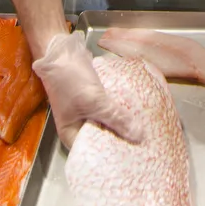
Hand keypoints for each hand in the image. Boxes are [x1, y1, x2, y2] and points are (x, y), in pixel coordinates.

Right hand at [32, 31, 140, 148]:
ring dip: (121, 121)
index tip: (132, 154)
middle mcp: (78, 124)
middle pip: (102, 136)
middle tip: (142, 141)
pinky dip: (119, 108)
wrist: (61, 51)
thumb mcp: (94, 101)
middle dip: (120, 137)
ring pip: (107, 121)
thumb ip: (115, 118)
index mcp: (71, 133)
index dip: (111, 154)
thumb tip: (137, 136)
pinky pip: (108, 107)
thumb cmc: (70, 79)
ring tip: (143, 128)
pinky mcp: (93, 97)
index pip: (93, 152)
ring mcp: (85, 110)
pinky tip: (135, 110)